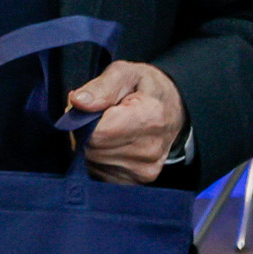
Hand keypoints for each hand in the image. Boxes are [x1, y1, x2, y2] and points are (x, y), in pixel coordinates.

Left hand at [69, 60, 184, 183]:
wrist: (174, 109)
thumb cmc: (146, 88)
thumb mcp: (125, 73)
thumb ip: (101, 86)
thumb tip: (78, 102)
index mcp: (149, 119)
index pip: (96, 133)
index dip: (81, 120)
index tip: (86, 108)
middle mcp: (149, 150)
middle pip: (92, 149)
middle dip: (83, 133)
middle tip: (94, 117)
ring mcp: (144, 170)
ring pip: (92, 162)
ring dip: (89, 146)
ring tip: (105, 129)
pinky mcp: (138, 181)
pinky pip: (100, 174)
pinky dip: (97, 159)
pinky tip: (109, 145)